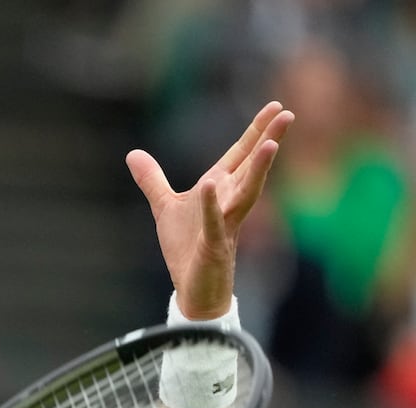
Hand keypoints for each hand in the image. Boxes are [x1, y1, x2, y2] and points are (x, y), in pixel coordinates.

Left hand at [126, 101, 294, 318]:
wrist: (193, 289)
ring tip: (270, 144)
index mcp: (219, 189)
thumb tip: (133, 154)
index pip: (240, 155)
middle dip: (268, 141)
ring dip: (258, 169)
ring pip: (246, 193)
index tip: (276, 106)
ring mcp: (225, 224)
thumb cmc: (187, 247)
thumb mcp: (164, 206)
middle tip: (287, 114)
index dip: (256, 131)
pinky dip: (212, 205)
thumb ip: (152, 180)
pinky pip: (214, 222)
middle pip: (251, 167)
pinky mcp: (213, 245)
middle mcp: (229, 203)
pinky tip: (211, 185)